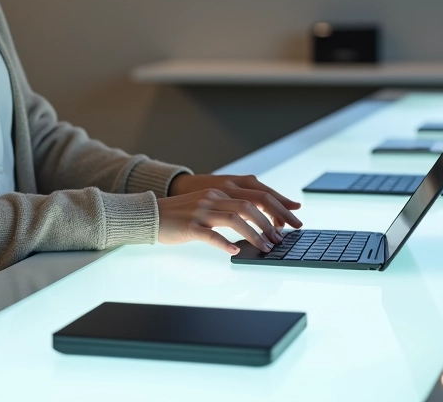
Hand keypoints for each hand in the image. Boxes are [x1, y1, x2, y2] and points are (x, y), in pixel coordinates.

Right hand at [157, 174, 302, 254]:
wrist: (151, 214)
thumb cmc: (181, 214)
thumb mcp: (207, 203)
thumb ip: (228, 207)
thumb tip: (254, 220)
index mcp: (220, 191)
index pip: (256, 195)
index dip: (277, 206)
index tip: (292, 220)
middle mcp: (213, 197)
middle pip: (250, 205)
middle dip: (270, 223)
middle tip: (281, 239)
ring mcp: (201, 211)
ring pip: (236, 219)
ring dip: (255, 235)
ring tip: (265, 248)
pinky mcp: (191, 226)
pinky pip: (212, 235)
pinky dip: (226, 244)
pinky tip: (234, 252)